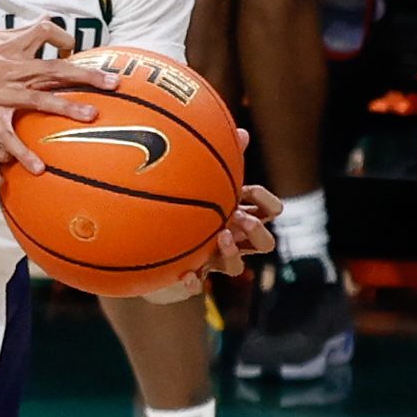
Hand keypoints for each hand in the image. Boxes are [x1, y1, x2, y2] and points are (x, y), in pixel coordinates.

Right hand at [0, 22, 117, 174]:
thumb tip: (41, 26)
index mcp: (8, 48)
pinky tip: (39, 168)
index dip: (63, 38)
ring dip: (68, 107)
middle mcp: (7, 67)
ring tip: (92, 116)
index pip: (44, 32)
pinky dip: (24, 153)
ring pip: (39, 99)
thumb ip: (13, 37)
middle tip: (114, 83)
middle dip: (87, 74)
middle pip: (54, 67)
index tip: (73, 49)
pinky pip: (9, 137)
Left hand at [140, 168, 282, 302]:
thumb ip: (220, 158)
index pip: (269, 211)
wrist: (147, 245)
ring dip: (232, 253)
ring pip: (236, 267)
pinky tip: (187, 273)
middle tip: (239, 218)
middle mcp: (232, 241)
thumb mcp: (199, 182)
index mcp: (238, 216)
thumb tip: (242, 131)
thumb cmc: (179, 208)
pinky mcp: (193, 278)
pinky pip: (197, 285)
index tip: (245, 190)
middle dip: (257, 230)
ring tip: (219, 237)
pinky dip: (193, 280)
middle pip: (264, 243)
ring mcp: (214, 262)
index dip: (265, 201)